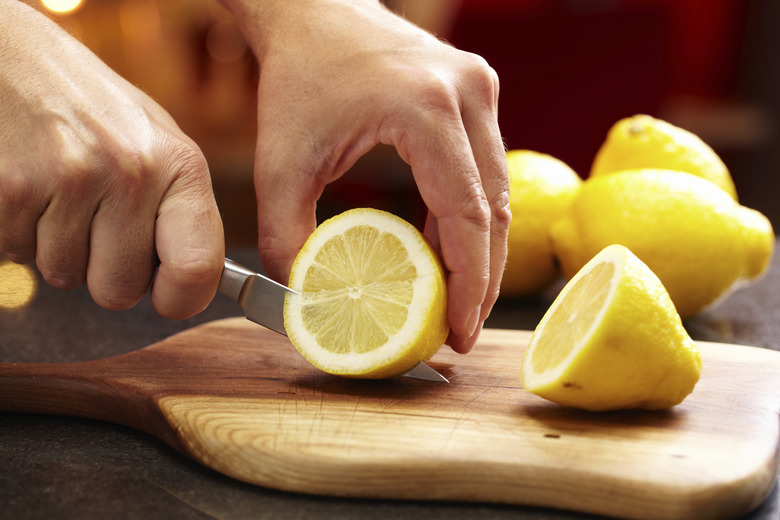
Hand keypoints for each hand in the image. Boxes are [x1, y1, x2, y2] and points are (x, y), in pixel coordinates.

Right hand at [0, 1, 223, 317]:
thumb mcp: (158, 145)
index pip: (198, 270)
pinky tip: (31, 187)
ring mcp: (69, 180)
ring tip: (61, 192)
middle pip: (119, 290)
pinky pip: (17, 254)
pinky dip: (19, 233)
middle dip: (104, 271)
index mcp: (180, 166)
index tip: (167, 295)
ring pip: (63, 276)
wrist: (14, 59)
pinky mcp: (11, 190)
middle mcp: (131, 173)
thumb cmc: (95, 109)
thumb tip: (197, 283)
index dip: (180, 299)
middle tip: (96, 223)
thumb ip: (181, 211)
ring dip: (58, 247)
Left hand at [226, 0, 510, 352]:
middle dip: (481, 278)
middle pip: (494, 208)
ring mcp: (479, 89)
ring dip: (479, 250)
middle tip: (460, 330)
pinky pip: (484, 169)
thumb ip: (287, 237)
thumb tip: (306, 302)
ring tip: (456, 301)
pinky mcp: (475, 94)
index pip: (465, 213)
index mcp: (426, 108)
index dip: (468, 283)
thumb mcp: (281, 163)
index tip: (458, 332)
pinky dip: (468, 216)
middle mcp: (468, 93)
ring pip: (498, 191)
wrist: (313, 11)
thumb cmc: (298, 77)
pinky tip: (444, 251)